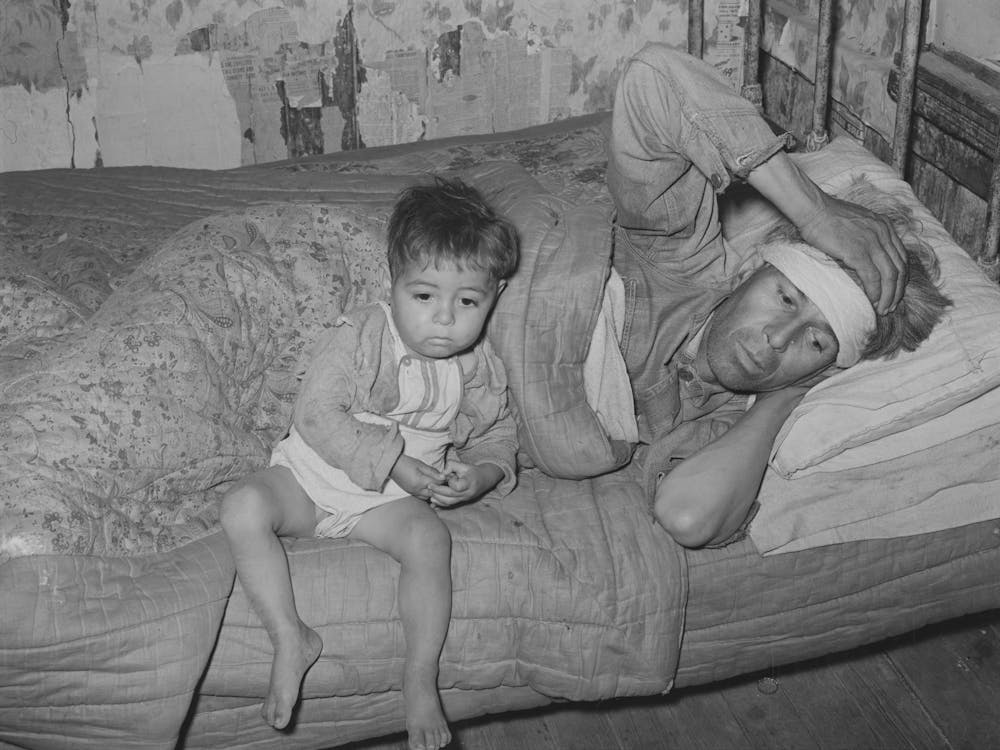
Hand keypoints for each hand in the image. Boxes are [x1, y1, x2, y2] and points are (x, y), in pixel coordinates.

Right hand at [390, 454, 444, 500]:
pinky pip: (422, 497)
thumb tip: (444, 477)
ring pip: (428, 498)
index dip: (445, 481)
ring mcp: (413, 493)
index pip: (437, 485)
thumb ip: (433, 472)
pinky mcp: (411, 493)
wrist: (392, 465)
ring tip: (438, 487)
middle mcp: (417, 490)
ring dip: (434, 493)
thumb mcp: (421, 465)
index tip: (450, 478)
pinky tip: (430, 489)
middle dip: (440, 489)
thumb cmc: (407, 463)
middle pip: (434, 494)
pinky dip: (427, 495)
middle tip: (446, 484)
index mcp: (420, 482)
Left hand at [427, 461, 501, 507]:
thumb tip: (442, 473)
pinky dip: (440, 504)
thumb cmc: (472, 471)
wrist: (484, 480)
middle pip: (450, 495)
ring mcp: (464, 499)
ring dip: (438, 499)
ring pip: (449, 502)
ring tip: (430, 493)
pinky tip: (433, 500)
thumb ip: (451, 466)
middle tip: (429, 486)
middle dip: (437, 491)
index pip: (457, 487)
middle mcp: (467, 493)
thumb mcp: (463, 464)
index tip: (447, 477)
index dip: (450, 482)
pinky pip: (450, 505)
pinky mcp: (461, 501)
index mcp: (469, 483)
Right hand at [746, 151, 907, 313]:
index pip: (902, 257)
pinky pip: (873, 277)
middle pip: (899, 268)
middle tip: (890, 305)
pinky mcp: (858, 252)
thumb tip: (865, 255)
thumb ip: (867, 235)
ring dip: (888, 296)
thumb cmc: (828, 216)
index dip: (901, 278)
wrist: (814, 210)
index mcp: (885, 226)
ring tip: (882, 308)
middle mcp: (883, 234)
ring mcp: (872, 243)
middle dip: (897, 291)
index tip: (895, 291)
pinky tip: (871, 301)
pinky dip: (874, 292)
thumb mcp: (857, 222)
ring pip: (889, 276)